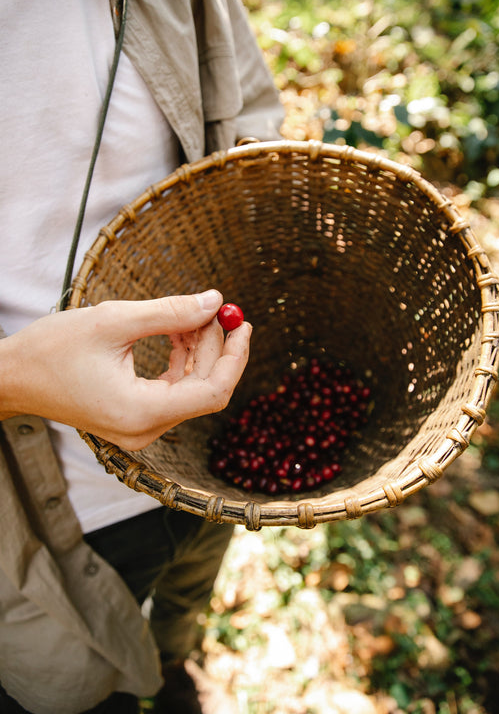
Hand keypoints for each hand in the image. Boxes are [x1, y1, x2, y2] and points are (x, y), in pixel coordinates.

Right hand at [0, 290, 250, 449]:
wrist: (11, 377)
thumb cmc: (52, 350)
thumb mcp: (114, 321)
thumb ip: (171, 312)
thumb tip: (215, 300)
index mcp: (141, 413)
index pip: (213, 392)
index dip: (235, 357)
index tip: (243, 324)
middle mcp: (144, 430)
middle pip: (203, 387)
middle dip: (213, 346)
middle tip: (212, 308)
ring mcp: (139, 428)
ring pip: (189, 387)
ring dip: (196, 350)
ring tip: (190, 315)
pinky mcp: (133, 419)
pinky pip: (171, 390)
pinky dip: (179, 360)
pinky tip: (177, 332)